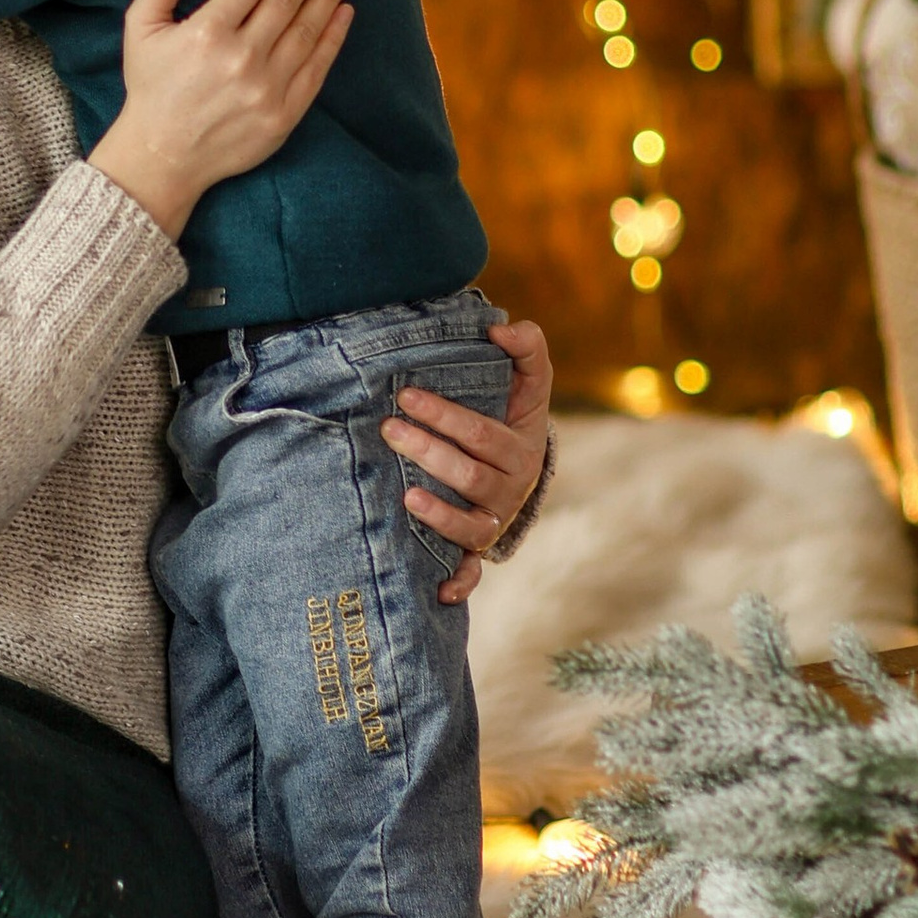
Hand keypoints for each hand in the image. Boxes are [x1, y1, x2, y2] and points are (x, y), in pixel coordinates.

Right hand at [89, 0, 352, 241]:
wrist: (162, 156)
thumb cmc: (151, 85)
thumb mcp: (140, 25)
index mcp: (207, 32)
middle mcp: (241, 58)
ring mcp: (266, 89)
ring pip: (307, 29)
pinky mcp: (284, 115)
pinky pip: (316, 68)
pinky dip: (333, 37)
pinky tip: (344, 12)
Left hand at [386, 316, 553, 604]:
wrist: (523, 467)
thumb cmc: (514, 416)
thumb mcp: (528, 382)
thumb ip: (526, 347)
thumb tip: (503, 327)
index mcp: (520, 451)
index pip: (481, 434)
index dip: (445, 415)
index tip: (407, 395)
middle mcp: (509, 491)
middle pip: (468, 475)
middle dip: (427, 451)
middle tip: (388, 429)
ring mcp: (493, 523)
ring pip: (468, 524)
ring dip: (438, 514)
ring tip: (404, 494)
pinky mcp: (478, 548)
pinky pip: (472, 573)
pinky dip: (458, 583)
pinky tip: (437, 591)